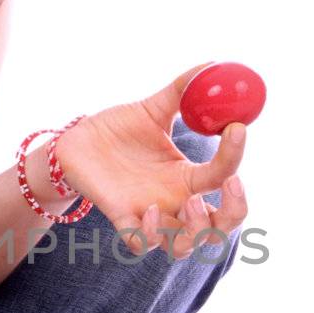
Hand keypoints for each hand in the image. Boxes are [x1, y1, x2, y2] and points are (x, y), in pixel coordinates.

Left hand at [54, 63, 248, 258]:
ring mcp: (148, 215)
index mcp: (187, 176)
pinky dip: (149, 235)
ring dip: (195, 230)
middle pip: (219, 228)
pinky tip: (147, 209)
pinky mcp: (120, 218)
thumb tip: (212, 66)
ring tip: (190, 202)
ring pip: (184, 247)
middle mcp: (173, 201)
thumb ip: (183, 90)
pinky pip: (140, 245)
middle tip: (231, 184)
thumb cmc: (117, 130)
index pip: (224, 175)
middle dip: (233, 213)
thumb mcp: (153, 107)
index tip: (237, 128)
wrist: (76, 143)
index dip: (236, 156)